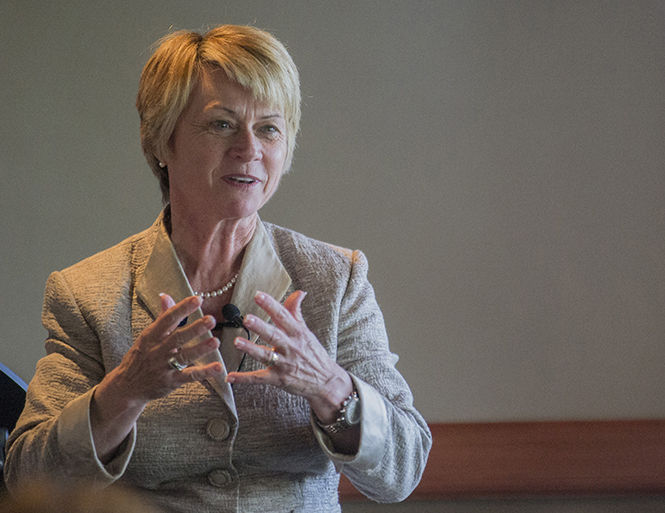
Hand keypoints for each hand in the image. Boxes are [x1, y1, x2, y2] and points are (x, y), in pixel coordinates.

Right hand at [101, 294, 221, 405]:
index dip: (183, 308)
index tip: (198, 299)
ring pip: (184, 357)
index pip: (168, 319)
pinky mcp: (171, 381)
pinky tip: (218, 367)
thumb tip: (166, 296)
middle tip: (211, 319)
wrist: (127, 387)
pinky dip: (205, 372)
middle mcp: (157, 350)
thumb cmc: (140, 357)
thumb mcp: (147, 336)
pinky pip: (189, 376)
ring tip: (216, 342)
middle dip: (195, 328)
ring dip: (201, 349)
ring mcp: (164, 367)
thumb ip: (162, 317)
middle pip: (178, 338)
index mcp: (151, 336)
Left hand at [226, 290, 352, 422]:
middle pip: (274, 335)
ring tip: (236, 341)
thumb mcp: (307, 332)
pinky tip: (230, 376)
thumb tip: (299, 292)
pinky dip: (244, 378)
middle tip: (247, 318)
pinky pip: (259, 378)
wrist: (327, 382)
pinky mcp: (279, 379)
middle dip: (260, 326)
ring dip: (251, 349)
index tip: (258, 295)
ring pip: (265, 356)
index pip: (283, 316)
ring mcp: (285, 364)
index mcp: (298, 333)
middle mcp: (291, 347)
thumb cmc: (315, 355)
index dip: (271, 305)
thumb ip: (297, 312)